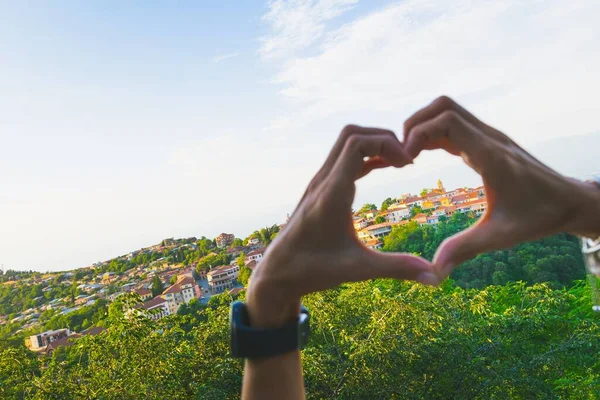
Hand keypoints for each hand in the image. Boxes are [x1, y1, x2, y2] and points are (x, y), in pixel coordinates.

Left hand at [247, 125, 439, 326]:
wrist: (276, 273)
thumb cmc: (312, 270)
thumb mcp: (357, 270)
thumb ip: (396, 268)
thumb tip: (435, 277)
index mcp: (331, 194)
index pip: (356, 144)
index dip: (387, 144)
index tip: (409, 165)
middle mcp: (323, 181)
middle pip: (351, 134)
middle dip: (383, 138)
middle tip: (407, 161)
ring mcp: (319, 183)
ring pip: (345, 143)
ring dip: (374, 145)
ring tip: (400, 163)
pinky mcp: (319, 189)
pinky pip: (343, 159)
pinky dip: (365, 156)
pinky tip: (384, 167)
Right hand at [403, 96, 599, 278]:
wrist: (571, 202)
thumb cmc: (539, 217)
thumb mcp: (500, 236)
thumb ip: (464, 250)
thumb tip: (434, 273)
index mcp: (490, 155)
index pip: (446, 121)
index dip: (418, 134)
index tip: (405, 161)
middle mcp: (489, 138)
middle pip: (443, 106)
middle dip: (415, 124)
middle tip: (401, 154)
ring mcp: (489, 137)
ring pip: (448, 111)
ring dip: (423, 126)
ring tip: (408, 155)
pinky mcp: (488, 142)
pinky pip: (455, 125)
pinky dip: (433, 133)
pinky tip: (423, 156)